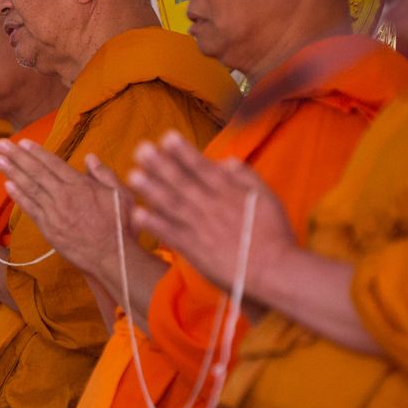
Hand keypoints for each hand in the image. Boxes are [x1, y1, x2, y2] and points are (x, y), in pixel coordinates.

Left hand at [0, 139, 133, 278]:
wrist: (112, 257)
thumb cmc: (120, 226)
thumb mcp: (120, 194)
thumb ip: (104, 174)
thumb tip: (90, 157)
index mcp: (80, 185)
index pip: (53, 163)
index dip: (37, 152)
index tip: (23, 142)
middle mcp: (63, 196)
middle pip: (36, 172)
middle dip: (17, 156)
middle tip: (0, 144)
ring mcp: (54, 213)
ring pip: (29, 188)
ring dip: (11, 172)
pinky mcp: (49, 229)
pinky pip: (30, 209)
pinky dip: (18, 196)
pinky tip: (7, 185)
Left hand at [128, 131, 296, 297]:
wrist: (274, 270)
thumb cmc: (274, 234)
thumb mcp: (267, 197)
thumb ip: (246, 176)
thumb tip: (226, 161)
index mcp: (229, 193)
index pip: (202, 167)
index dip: (183, 152)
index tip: (166, 137)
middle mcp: (212, 207)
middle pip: (182, 182)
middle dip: (160, 164)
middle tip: (141, 149)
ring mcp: (201, 229)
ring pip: (173, 205)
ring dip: (151, 189)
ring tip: (133, 175)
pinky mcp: (196, 251)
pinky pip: (171, 235)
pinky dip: (155, 225)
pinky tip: (138, 215)